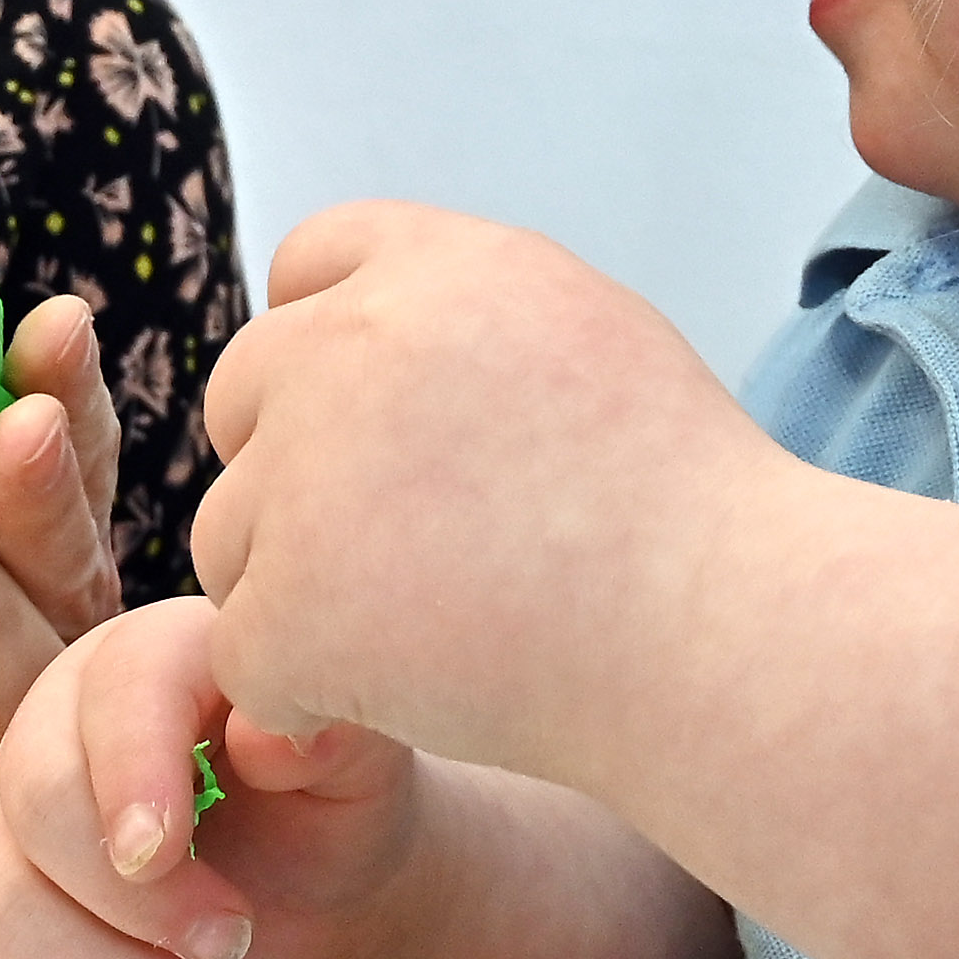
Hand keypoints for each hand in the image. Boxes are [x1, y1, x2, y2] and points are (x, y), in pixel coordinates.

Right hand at [0, 596, 425, 958]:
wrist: (303, 891)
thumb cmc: (326, 811)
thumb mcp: (363, 769)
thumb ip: (337, 737)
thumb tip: (274, 736)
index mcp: (154, 658)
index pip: (114, 690)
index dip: (131, 775)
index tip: (167, 855)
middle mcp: (59, 723)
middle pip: (36, 803)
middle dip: (136, 902)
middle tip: (234, 941)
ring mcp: (7, 818)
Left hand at [190, 203, 769, 774]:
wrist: (726, 637)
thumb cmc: (679, 505)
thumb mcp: (583, 330)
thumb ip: (454, 309)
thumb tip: (341, 313)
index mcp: (435, 265)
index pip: (306, 262)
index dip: (331, 344)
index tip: (390, 427)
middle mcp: (355, 345)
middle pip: (243, 393)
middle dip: (297, 464)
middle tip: (404, 548)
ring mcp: (312, 477)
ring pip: (231, 531)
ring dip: (299, 584)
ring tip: (435, 627)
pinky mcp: (292, 607)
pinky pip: (246, 651)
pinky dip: (308, 690)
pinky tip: (410, 696)